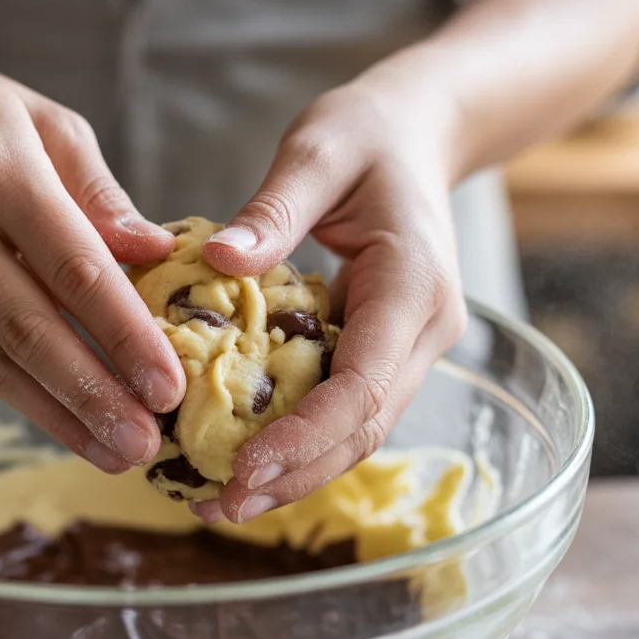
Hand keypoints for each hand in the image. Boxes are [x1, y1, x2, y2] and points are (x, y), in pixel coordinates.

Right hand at [0, 63, 184, 471]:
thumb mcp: (54, 127)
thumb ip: (103, 195)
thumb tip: (158, 253)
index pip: (71, 265)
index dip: (123, 332)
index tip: (168, 385)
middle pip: (27, 327)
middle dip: (92, 394)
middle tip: (145, 443)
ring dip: (59, 416)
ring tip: (116, 453)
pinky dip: (22, 400)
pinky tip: (68, 427)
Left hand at [194, 71, 468, 522]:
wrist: (416, 135)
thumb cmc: (367, 135)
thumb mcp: (318, 150)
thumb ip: (275, 207)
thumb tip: (218, 264)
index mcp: (413, 288)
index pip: (364, 386)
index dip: (307, 436)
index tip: (245, 468)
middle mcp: (423, 332)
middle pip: (362, 428)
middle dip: (294, 474)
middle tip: (216, 504)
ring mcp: (407, 347)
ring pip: (356, 431)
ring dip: (295, 471)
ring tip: (218, 500)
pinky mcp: (382, 349)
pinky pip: (343, 408)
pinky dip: (298, 440)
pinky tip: (244, 455)